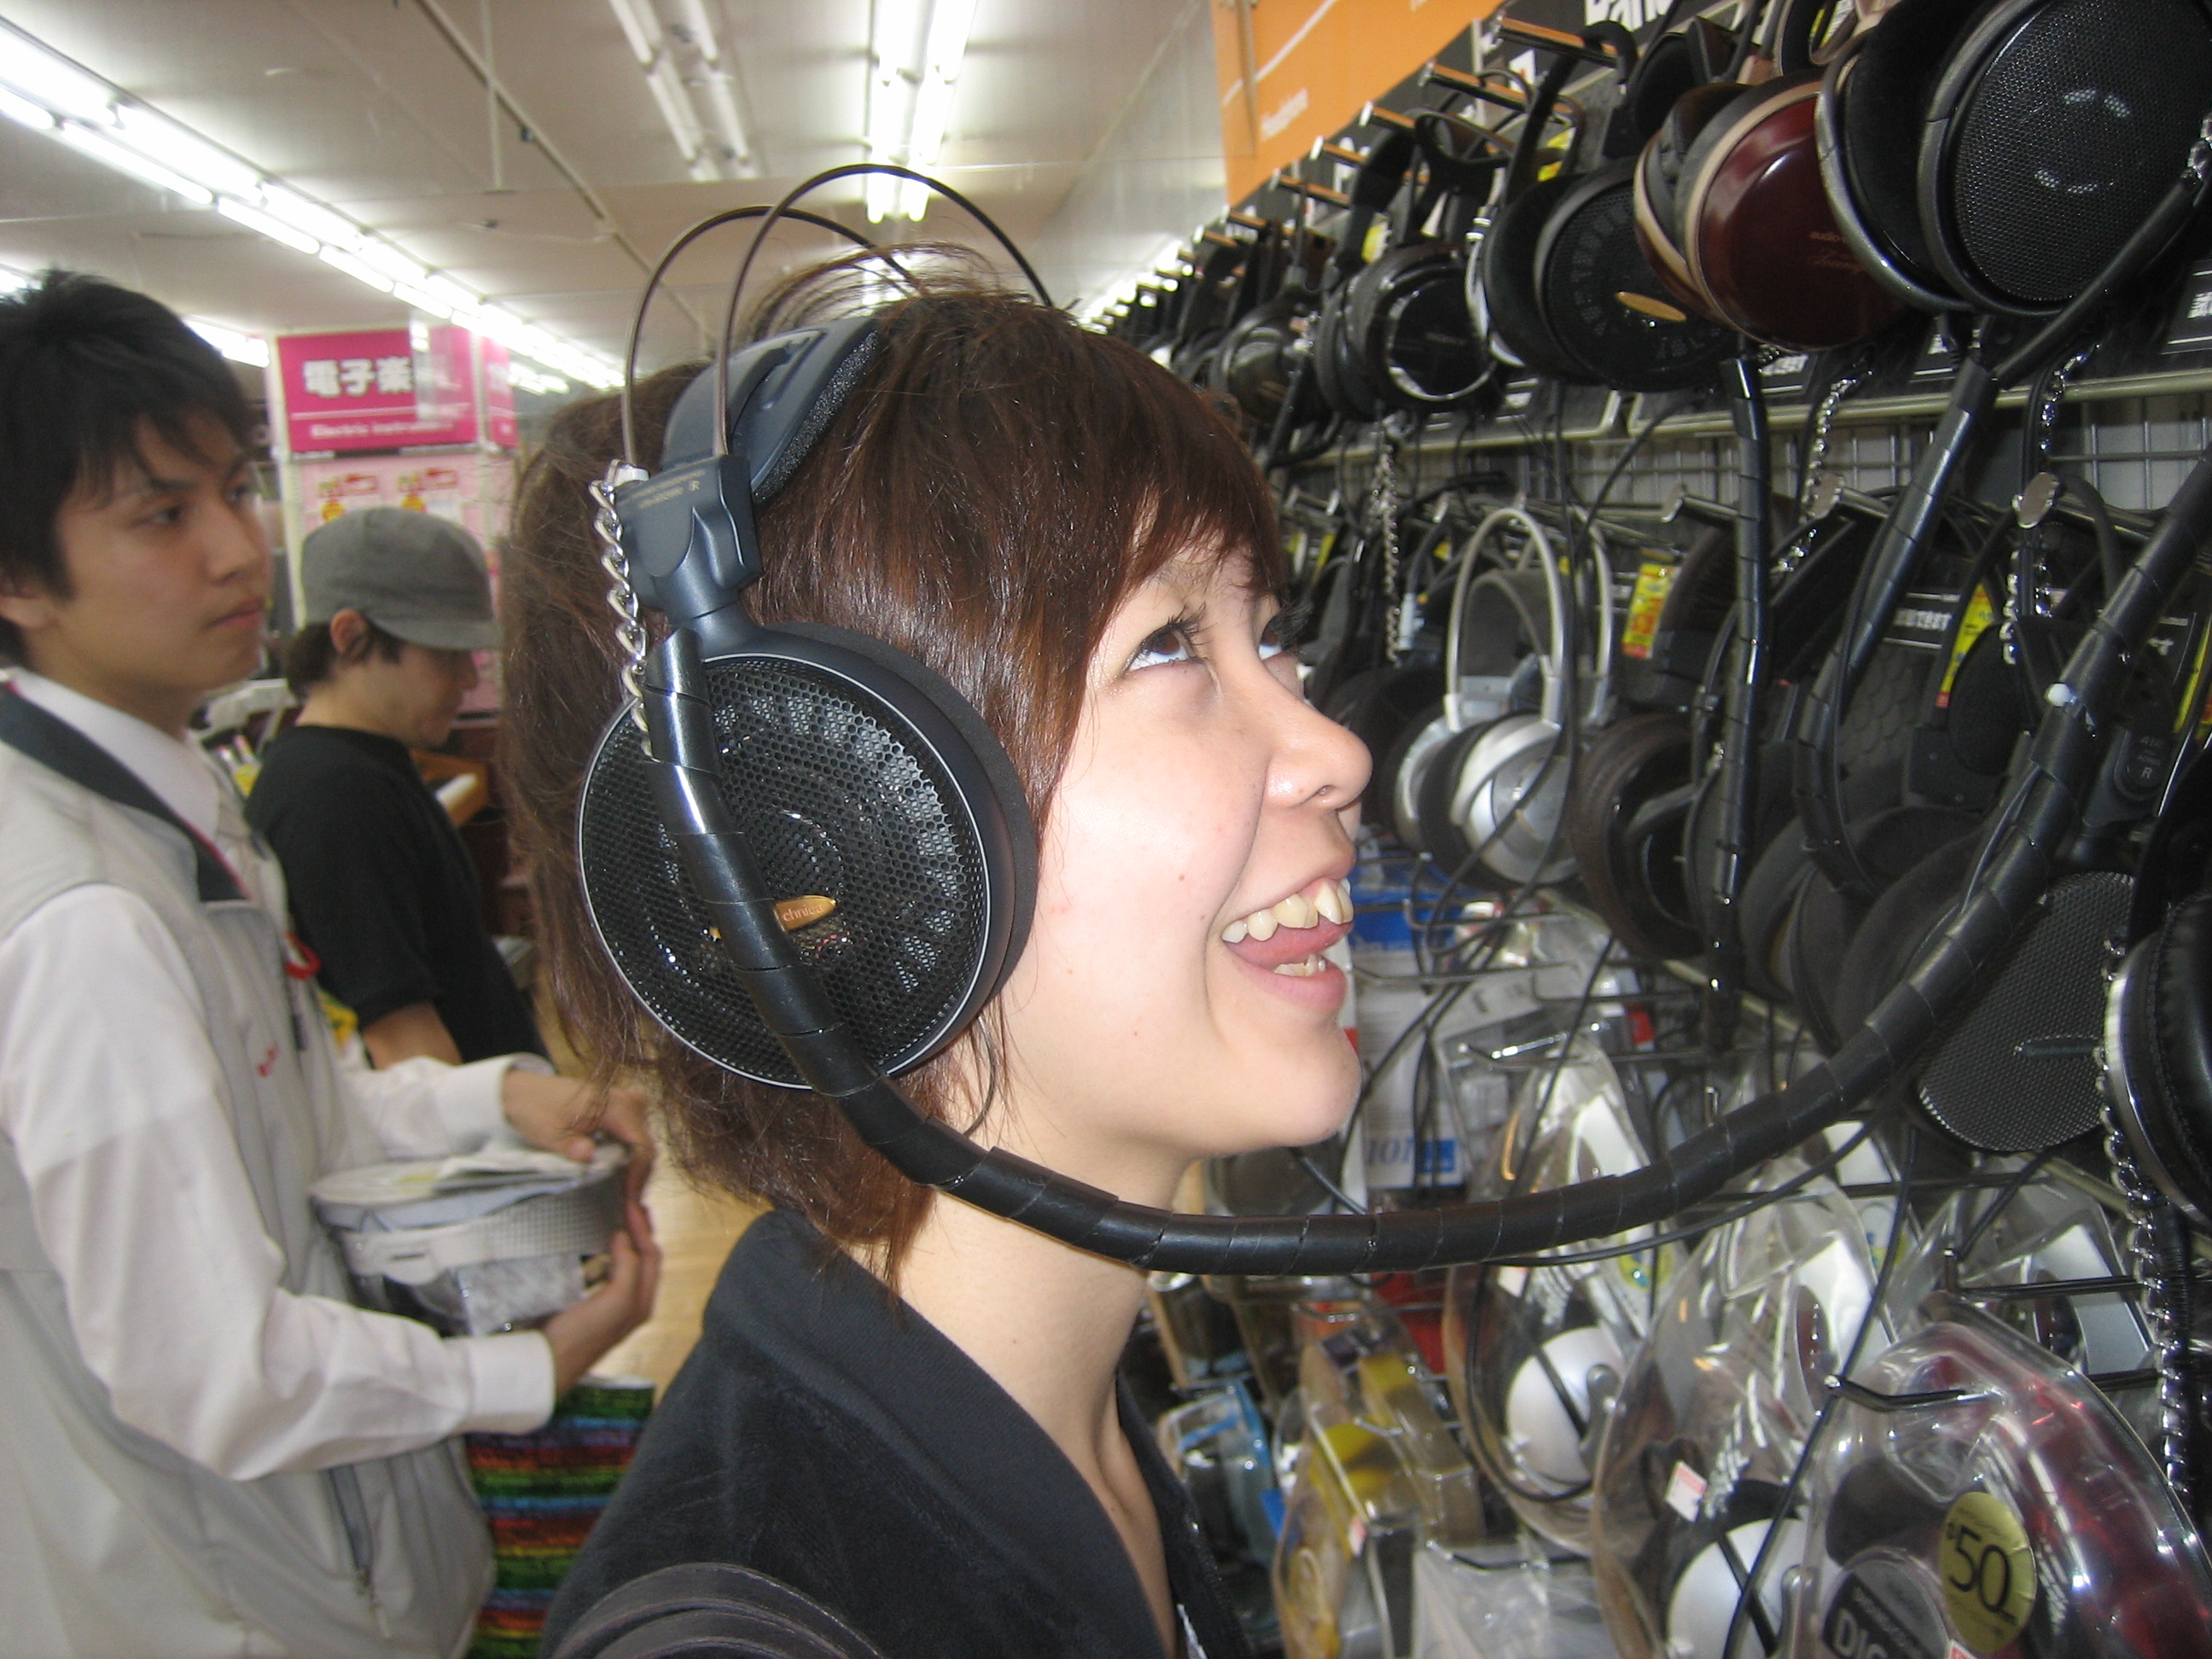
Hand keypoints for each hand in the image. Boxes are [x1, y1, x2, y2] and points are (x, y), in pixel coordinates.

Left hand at [502, 1070, 654, 1189]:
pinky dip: (628, 1155)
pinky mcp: (620, 1109)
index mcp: (615, 1106)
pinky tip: (616, 1173)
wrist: (524, 1091)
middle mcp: (629, 1101)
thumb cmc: (535, 1110)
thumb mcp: (549, 1133)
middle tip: (627, 1204)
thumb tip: (588, 1157)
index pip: (642, 1146)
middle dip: (638, 1175)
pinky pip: (634, 1135)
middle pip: (645, 1145)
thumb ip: (571, 1146)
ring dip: (634, 1167)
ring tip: (621, 1193)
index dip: (638, 1176)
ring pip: (641, 1142)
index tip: (629, 1200)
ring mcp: (626, 1103)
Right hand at [540, 1192, 661, 1398]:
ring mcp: (613, 1303)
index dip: (642, 1225)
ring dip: (630, 1235)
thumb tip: (624, 1236)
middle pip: (645, 1255)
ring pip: (630, 1261)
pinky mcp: (592, 1303)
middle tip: (630, 1197)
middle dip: (641, 1226)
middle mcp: (633, 1302)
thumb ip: (628, 1268)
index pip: (650, 1253)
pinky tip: (601, 1239)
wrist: (547, 1365)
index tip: (628, 1199)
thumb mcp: (615, 1302)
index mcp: (642, 1301)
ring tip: (622, 1211)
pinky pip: (611, 1269)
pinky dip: (612, 1248)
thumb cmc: (583, 1334)